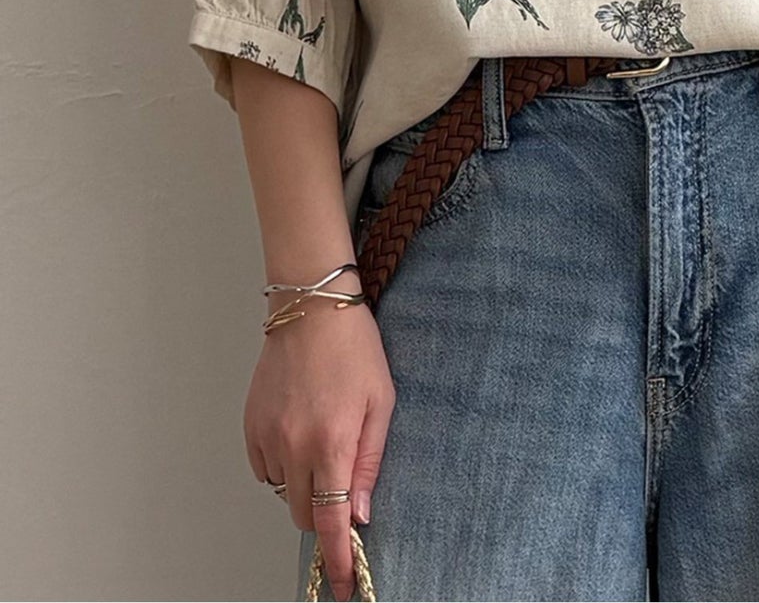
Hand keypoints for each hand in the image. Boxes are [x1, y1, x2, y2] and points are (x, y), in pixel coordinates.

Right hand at [245, 291, 395, 602]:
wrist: (311, 308)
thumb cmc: (354, 348)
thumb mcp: (382, 402)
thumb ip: (370, 462)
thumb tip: (359, 513)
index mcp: (332, 442)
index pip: (331, 521)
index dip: (339, 560)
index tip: (346, 584)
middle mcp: (294, 446)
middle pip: (306, 515)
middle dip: (325, 518)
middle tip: (342, 493)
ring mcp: (267, 437)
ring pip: (285, 492)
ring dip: (305, 486)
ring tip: (324, 442)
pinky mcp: (250, 426)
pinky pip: (265, 470)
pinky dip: (282, 467)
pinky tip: (300, 435)